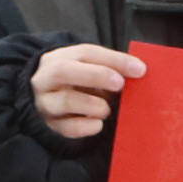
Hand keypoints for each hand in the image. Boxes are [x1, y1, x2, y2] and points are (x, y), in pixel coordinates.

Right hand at [30, 42, 145, 140]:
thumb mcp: (88, 71)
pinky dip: (88, 127)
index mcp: (58, 59)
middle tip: (120, 83)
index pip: (85, 53)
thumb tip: (138, 72)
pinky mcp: (48, 126)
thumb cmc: (75, 84)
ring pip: (66, 100)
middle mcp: (45, 79)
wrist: (43, 105)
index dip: (114, 59)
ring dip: (94, 105)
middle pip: (64, 71)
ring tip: (106, 109)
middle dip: (96, 75)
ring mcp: (44, 103)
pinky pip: (68, 128)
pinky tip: (98, 124)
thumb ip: (109, 69)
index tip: (139, 69)